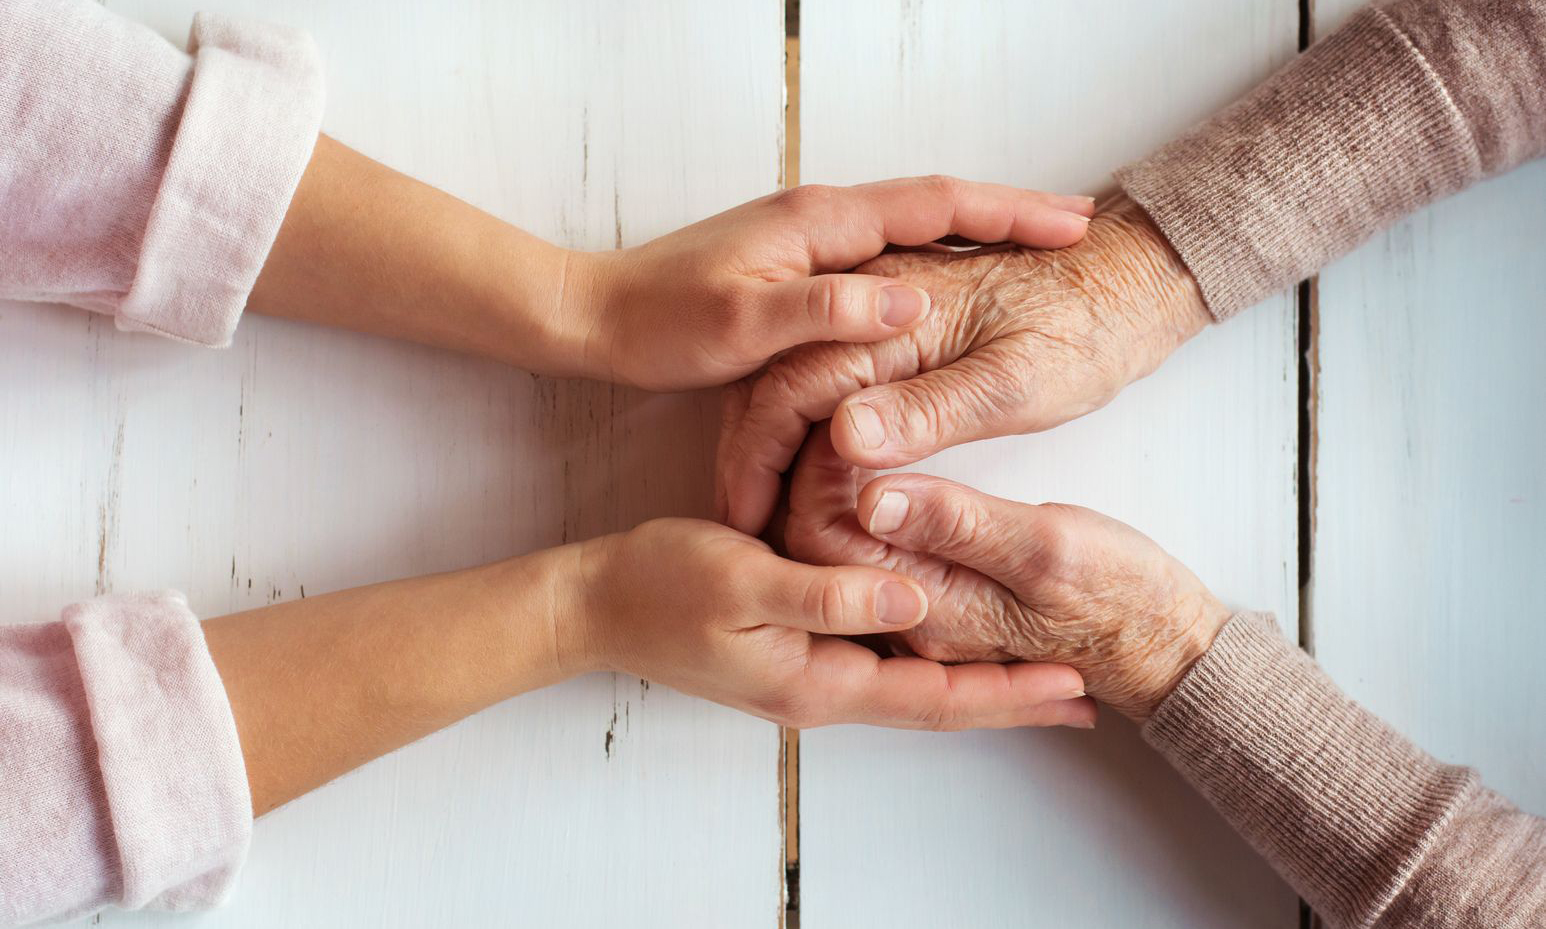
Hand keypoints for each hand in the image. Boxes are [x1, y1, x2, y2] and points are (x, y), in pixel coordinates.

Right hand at [559, 517, 1094, 729]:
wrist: (596, 604)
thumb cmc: (662, 586)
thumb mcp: (746, 581)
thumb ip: (829, 594)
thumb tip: (914, 599)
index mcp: (818, 680)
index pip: (934, 697)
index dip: (1008, 696)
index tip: (1074, 689)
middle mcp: (823, 687)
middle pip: (937, 701)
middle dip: (1010, 700)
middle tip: (1082, 694)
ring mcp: (809, 672)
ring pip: (914, 683)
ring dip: (978, 681)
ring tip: (1037, 673)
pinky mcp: (796, 649)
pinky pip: (884, 661)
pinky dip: (931, 657)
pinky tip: (951, 638)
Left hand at [565, 177, 1095, 389]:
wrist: (595, 317)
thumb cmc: (661, 322)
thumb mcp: (742, 326)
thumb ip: (825, 312)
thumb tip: (908, 304)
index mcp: (821, 223)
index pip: (937, 202)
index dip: (1009, 213)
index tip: (1073, 223)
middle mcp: (822, 219)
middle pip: (938, 203)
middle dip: (1010, 212)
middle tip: (1077, 225)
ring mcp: (811, 240)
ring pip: (916, 226)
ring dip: (977, 231)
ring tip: (1037, 245)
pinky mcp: (798, 267)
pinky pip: (888, 252)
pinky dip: (936, 256)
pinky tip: (955, 279)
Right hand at [717, 193, 1210, 534]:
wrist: (1126, 280)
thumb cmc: (1085, 330)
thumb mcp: (1017, 382)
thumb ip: (931, 410)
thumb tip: (842, 438)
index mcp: (891, 311)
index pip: (791, 385)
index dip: (759, 456)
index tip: (748, 517)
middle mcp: (869, 303)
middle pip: (776, 381)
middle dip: (750, 456)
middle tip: (741, 527)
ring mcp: (876, 313)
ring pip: (792, 381)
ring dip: (770, 444)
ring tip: (761, 513)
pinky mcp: (892, 332)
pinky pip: (824, 379)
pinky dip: (803, 430)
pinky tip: (806, 476)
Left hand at [782, 426, 1228, 720]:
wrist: (1164, 643)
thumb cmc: (1121, 596)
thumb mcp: (1049, 547)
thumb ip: (958, 523)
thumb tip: (871, 495)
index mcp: (923, 610)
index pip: (820, 541)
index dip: (815, 471)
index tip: (842, 414)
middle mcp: (903, 619)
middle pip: (815, 544)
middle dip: (812, 473)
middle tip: (837, 407)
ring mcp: (917, 610)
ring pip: (840, 543)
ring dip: (836, 483)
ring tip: (852, 420)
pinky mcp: (936, 594)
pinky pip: (873, 547)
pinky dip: (863, 498)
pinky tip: (876, 455)